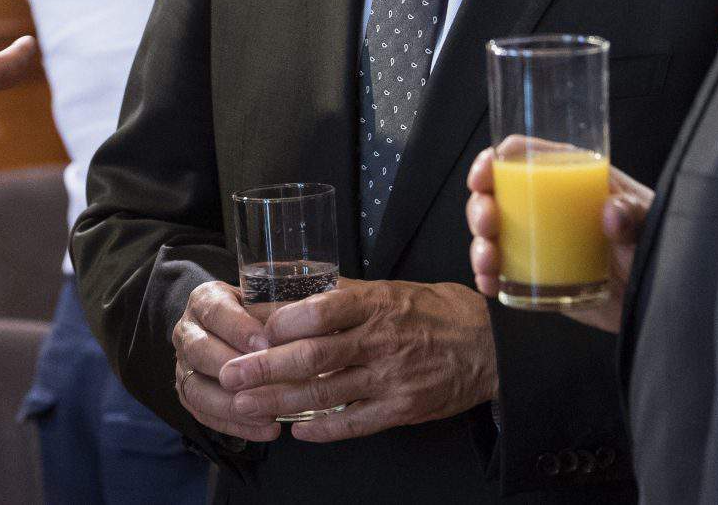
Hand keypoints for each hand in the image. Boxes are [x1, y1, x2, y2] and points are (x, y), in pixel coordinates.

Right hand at [171, 279, 279, 441]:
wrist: (234, 329)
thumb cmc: (256, 314)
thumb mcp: (264, 302)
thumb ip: (276, 313)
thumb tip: (302, 329)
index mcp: (204, 300)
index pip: (215, 312)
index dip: (240, 330)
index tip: (266, 345)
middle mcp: (187, 332)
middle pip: (199, 351)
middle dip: (233, 369)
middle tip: (266, 383)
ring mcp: (183, 366)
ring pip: (195, 389)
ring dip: (232, 406)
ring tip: (268, 415)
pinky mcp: (188, 394)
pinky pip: (205, 415)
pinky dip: (237, 426)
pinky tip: (268, 429)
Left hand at [218, 279, 496, 441]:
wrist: (487, 346)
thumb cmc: (431, 311)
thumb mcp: (388, 289)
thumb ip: (339, 291)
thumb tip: (286, 284)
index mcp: (375, 305)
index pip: (321, 312)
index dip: (282, 322)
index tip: (250, 329)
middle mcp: (380, 342)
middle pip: (314, 356)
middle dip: (266, 368)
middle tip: (230, 375)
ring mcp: (391, 379)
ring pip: (327, 393)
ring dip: (280, 401)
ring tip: (244, 405)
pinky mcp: (401, 409)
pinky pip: (355, 423)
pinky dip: (323, 430)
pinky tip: (296, 432)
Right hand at [465, 140, 652, 334]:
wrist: (664, 293)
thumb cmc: (658, 241)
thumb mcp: (651, 219)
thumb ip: (635, 212)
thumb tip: (610, 213)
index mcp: (568, 175)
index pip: (520, 155)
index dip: (493, 161)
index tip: (484, 177)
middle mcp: (547, 205)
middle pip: (497, 195)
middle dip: (480, 208)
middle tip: (487, 224)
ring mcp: (539, 241)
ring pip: (492, 235)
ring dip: (480, 245)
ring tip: (489, 262)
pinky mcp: (539, 275)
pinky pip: (503, 272)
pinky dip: (488, 276)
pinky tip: (489, 284)